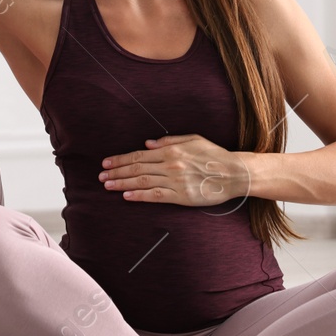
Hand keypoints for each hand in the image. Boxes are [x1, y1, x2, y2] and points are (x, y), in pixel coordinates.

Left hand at [98, 134, 250, 205]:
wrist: (234, 173)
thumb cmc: (215, 155)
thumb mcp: (193, 139)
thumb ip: (168, 140)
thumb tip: (146, 143)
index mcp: (171, 150)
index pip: (139, 155)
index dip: (120, 159)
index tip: (107, 162)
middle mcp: (170, 164)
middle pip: (137, 168)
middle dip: (116, 171)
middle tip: (101, 175)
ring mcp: (175, 181)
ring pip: (142, 181)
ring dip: (122, 183)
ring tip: (107, 185)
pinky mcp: (181, 196)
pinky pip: (156, 195)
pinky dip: (140, 195)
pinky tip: (126, 196)